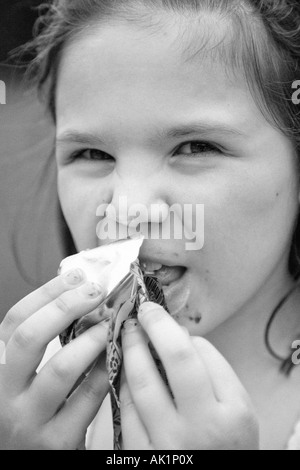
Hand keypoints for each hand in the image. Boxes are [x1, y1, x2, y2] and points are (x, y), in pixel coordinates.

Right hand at [0, 269, 109, 449]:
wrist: (27, 457)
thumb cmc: (30, 407)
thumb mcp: (23, 372)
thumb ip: (41, 337)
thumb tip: (76, 290)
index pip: (16, 319)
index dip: (48, 292)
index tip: (78, 276)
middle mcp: (4, 392)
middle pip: (30, 337)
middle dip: (66, 307)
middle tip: (96, 293)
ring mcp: (27, 419)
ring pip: (61, 369)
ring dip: (92, 340)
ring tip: (111, 325)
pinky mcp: (55, 441)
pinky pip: (87, 398)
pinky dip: (105, 372)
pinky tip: (117, 356)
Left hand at [120, 302, 258, 449]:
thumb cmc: (226, 442)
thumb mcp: (237, 407)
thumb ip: (215, 370)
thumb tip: (179, 336)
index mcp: (231, 413)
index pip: (197, 357)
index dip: (169, 329)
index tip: (155, 311)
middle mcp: (200, 430)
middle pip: (171, 364)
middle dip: (150, 330)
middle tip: (138, 313)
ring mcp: (167, 447)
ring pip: (140, 387)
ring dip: (130, 354)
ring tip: (127, 335)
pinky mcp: (141, 458)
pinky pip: (125, 413)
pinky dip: (123, 387)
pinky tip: (124, 373)